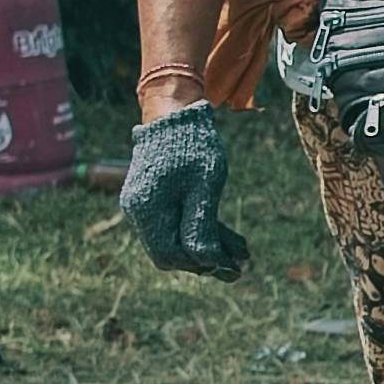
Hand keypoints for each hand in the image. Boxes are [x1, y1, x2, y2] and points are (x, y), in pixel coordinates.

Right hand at [119, 101, 247, 278]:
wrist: (176, 115)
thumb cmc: (192, 148)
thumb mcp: (204, 189)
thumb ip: (201, 227)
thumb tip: (208, 263)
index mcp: (146, 209)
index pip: (169, 255)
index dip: (199, 264)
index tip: (231, 268)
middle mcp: (139, 211)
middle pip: (172, 250)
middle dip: (207, 258)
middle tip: (242, 264)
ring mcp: (145, 205)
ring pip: (178, 238)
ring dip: (210, 246)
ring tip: (244, 255)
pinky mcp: (156, 198)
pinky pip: (178, 222)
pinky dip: (203, 230)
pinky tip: (234, 241)